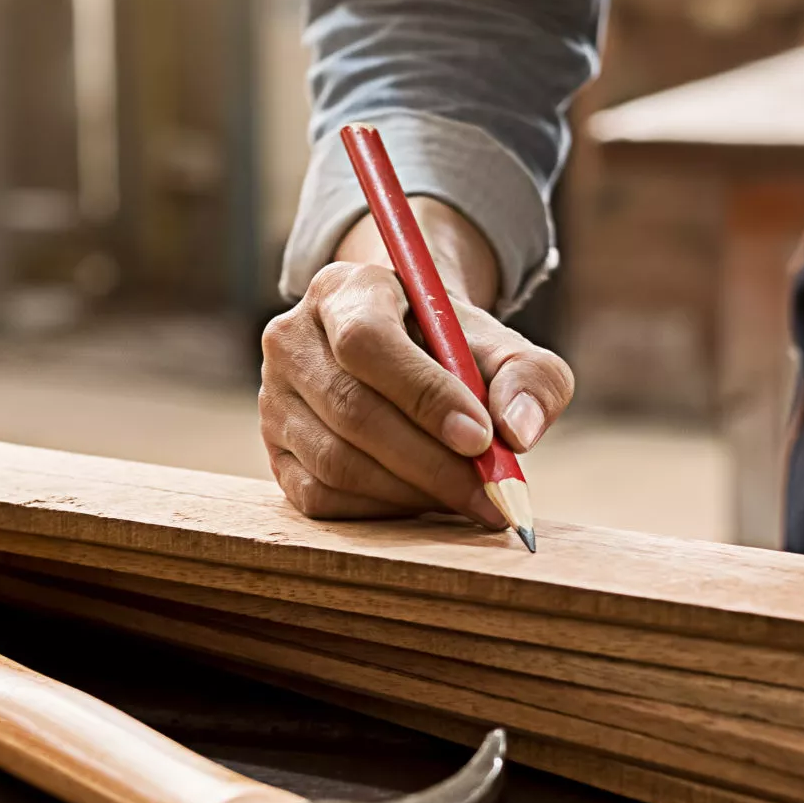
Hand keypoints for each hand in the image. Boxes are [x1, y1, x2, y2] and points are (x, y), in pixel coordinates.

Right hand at [259, 203, 572, 521]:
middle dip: (430, 463)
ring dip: (411, 492)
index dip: (424, 396)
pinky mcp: (274, 452)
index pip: (367, 343)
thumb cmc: (453, 350)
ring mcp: (273, 399)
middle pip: (352, 410)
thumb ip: (530, 378)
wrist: (402, 354)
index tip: (482, 440)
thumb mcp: (502, 347)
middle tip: (490, 495)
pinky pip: (320, 497)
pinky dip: (380, 510)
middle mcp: (292, 339)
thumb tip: (519, 433)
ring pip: (336, 462)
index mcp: (343, 291)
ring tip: (467, 499)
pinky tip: (423, 501)